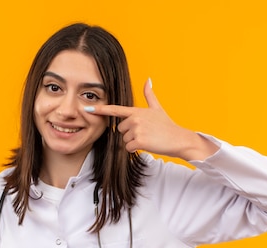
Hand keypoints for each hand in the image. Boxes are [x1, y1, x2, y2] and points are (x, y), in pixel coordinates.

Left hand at [86, 79, 218, 160]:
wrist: (178, 139)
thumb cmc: (167, 125)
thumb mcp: (158, 108)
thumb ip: (149, 95)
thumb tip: (148, 80)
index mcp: (137, 110)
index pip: (115, 110)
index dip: (101, 109)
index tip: (88, 109)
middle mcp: (135, 118)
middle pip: (120, 129)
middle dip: (130, 133)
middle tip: (145, 133)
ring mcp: (137, 129)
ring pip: (124, 140)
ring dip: (134, 142)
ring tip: (148, 138)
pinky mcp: (139, 140)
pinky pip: (128, 148)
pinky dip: (136, 149)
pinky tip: (147, 144)